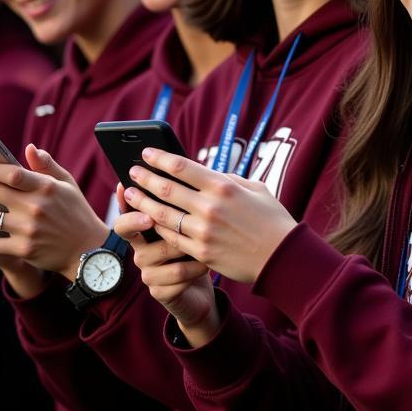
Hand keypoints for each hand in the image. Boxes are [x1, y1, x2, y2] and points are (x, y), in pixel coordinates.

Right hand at [114, 186, 219, 342]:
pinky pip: (176, 277)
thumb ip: (184, 201)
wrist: (203, 288)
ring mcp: (147, 271)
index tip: (125, 188)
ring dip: (185, 246)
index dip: (123, 202)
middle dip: (145, 221)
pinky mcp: (159, 292)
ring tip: (205, 242)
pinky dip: (195, 269)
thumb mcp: (192, 223)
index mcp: (146, 230)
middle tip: (153, 217)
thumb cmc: (198, 247)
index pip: (126, 212)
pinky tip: (207, 265)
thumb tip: (184, 166)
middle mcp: (141, 249)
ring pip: (161, 252)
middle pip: (131, 232)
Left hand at [121, 148, 296, 283]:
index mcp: (224, 186)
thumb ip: (229, 180)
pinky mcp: (201, 253)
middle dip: (144, 178)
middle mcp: (210, 207)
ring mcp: (203, 232)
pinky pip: (171, 237)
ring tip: (129, 194)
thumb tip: (207, 175)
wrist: (282, 257)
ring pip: (162, 215)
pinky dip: (156, 227)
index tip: (146, 153)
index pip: (181, 167)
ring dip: (142, 203)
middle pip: (166, 189)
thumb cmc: (272, 219)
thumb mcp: (256, 189)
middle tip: (131, 171)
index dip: (159, 158)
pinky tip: (147, 219)